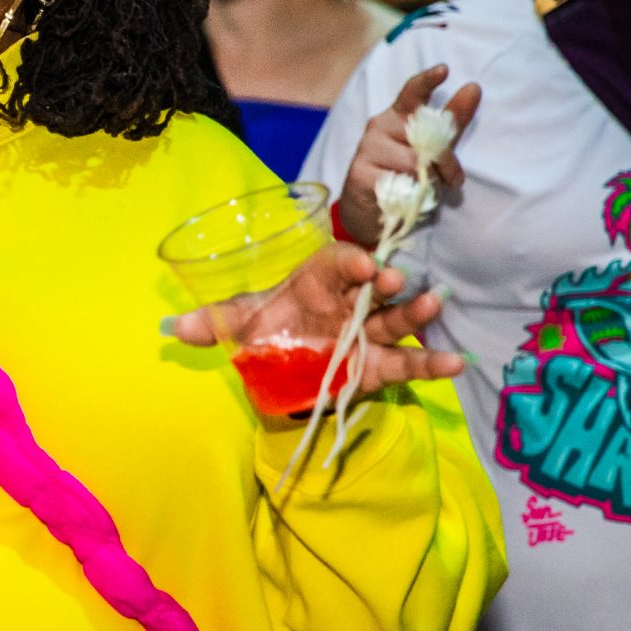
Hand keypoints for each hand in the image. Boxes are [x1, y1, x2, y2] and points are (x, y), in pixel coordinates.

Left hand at [169, 244, 463, 394]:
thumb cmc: (268, 333)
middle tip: (393, 279)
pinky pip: (408, 362)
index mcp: (315, 282)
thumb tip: (174, 328)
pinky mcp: (379, 366)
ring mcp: (365, 333)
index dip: (348, 260)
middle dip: (383, 281)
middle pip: (371, 286)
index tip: (360, 264)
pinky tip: (456, 362)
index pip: (335, 263)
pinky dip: (432, 362)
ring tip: (434, 302)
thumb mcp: (240, 326)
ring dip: (415, 311)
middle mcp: (346, 302)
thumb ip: (212, 325)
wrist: (281, 371)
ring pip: (394, 319)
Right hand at [337, 65, 479, 248]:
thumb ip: (452, 121)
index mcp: (398, 114)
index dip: (428, 80)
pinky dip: (410, 193)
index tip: (444, 70)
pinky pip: (399, 182)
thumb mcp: (432, 147)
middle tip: (453, 177)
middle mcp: (379, 125)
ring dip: (428, 180)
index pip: (412, 92)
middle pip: (424, 135)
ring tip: (422, 189)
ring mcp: (367, 148)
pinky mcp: (360, 173)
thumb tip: (474, 88)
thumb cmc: (404, 174)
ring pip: (413, 161)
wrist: (369, 210)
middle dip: (444, 159)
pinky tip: (405, 196)